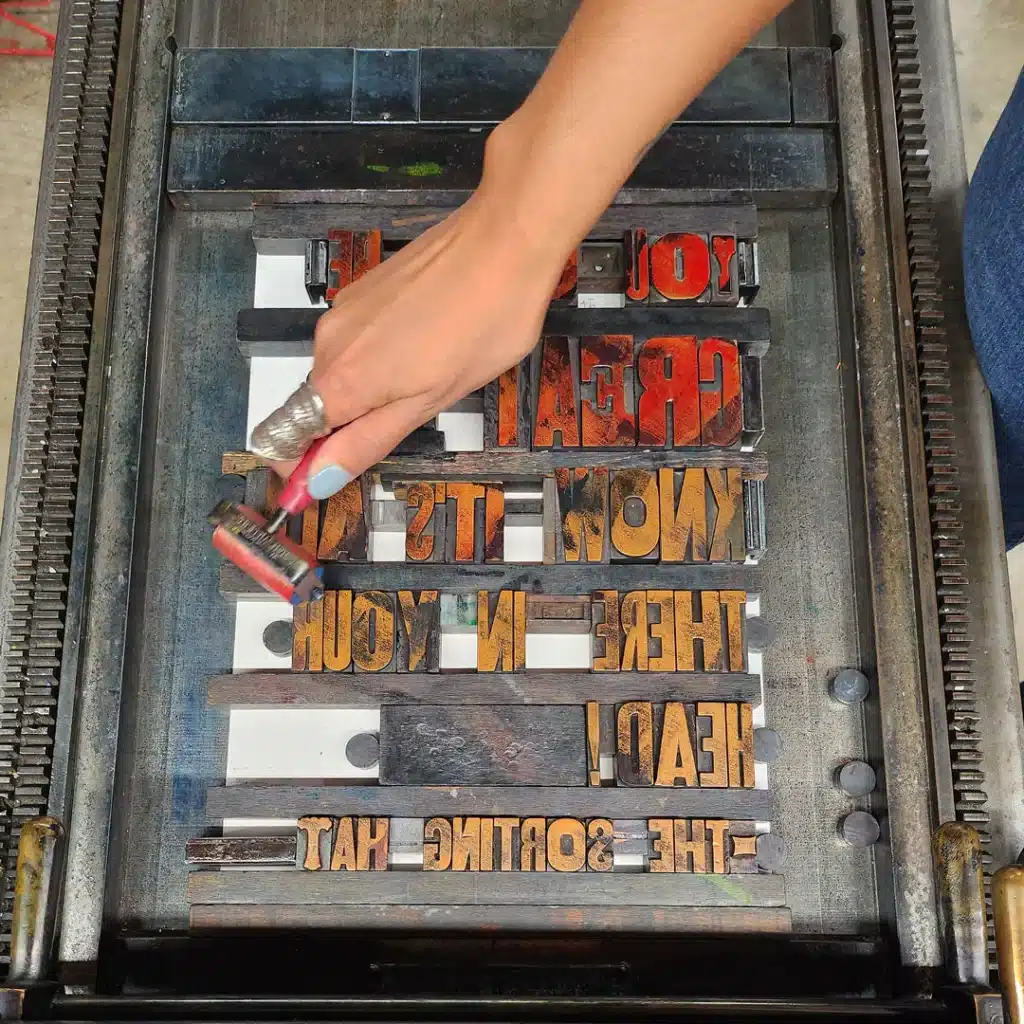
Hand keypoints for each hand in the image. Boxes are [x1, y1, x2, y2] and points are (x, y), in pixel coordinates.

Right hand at [279, 179, 567, 498]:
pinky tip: (429, 340)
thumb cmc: (483, 325)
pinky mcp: (363, 288)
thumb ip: (365, 442)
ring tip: (432, 369)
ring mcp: (344, 310)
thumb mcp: (428, 403)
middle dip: (353, 423)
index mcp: (339, 381)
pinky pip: (359, 339)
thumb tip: (314, 480)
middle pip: (318, 405)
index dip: (304, 463)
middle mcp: (327, 343)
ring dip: (375, 386)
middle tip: (416, 411)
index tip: (330, 475)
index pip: (285, 437)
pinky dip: (383, 352)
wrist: (504, 243)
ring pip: (342, 371)